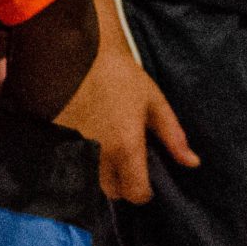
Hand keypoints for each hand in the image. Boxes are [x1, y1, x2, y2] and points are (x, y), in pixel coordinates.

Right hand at [56, 40, 197, 202]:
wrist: (78, 51)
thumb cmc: (120, 75)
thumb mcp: (154, 102)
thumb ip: (174, 136)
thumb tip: (193, 163)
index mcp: (126, 147)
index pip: (136, 194)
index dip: (143, 190)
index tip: (143, 178)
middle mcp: (98, 154)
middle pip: (111, 191)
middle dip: (120, 182)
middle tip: (123, 159)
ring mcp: (72, 149)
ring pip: (89, 180)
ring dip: (98, 172)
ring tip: (103, 148)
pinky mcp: (53, 140)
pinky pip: (69, 162)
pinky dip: (77, 158)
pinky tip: (82, 138)